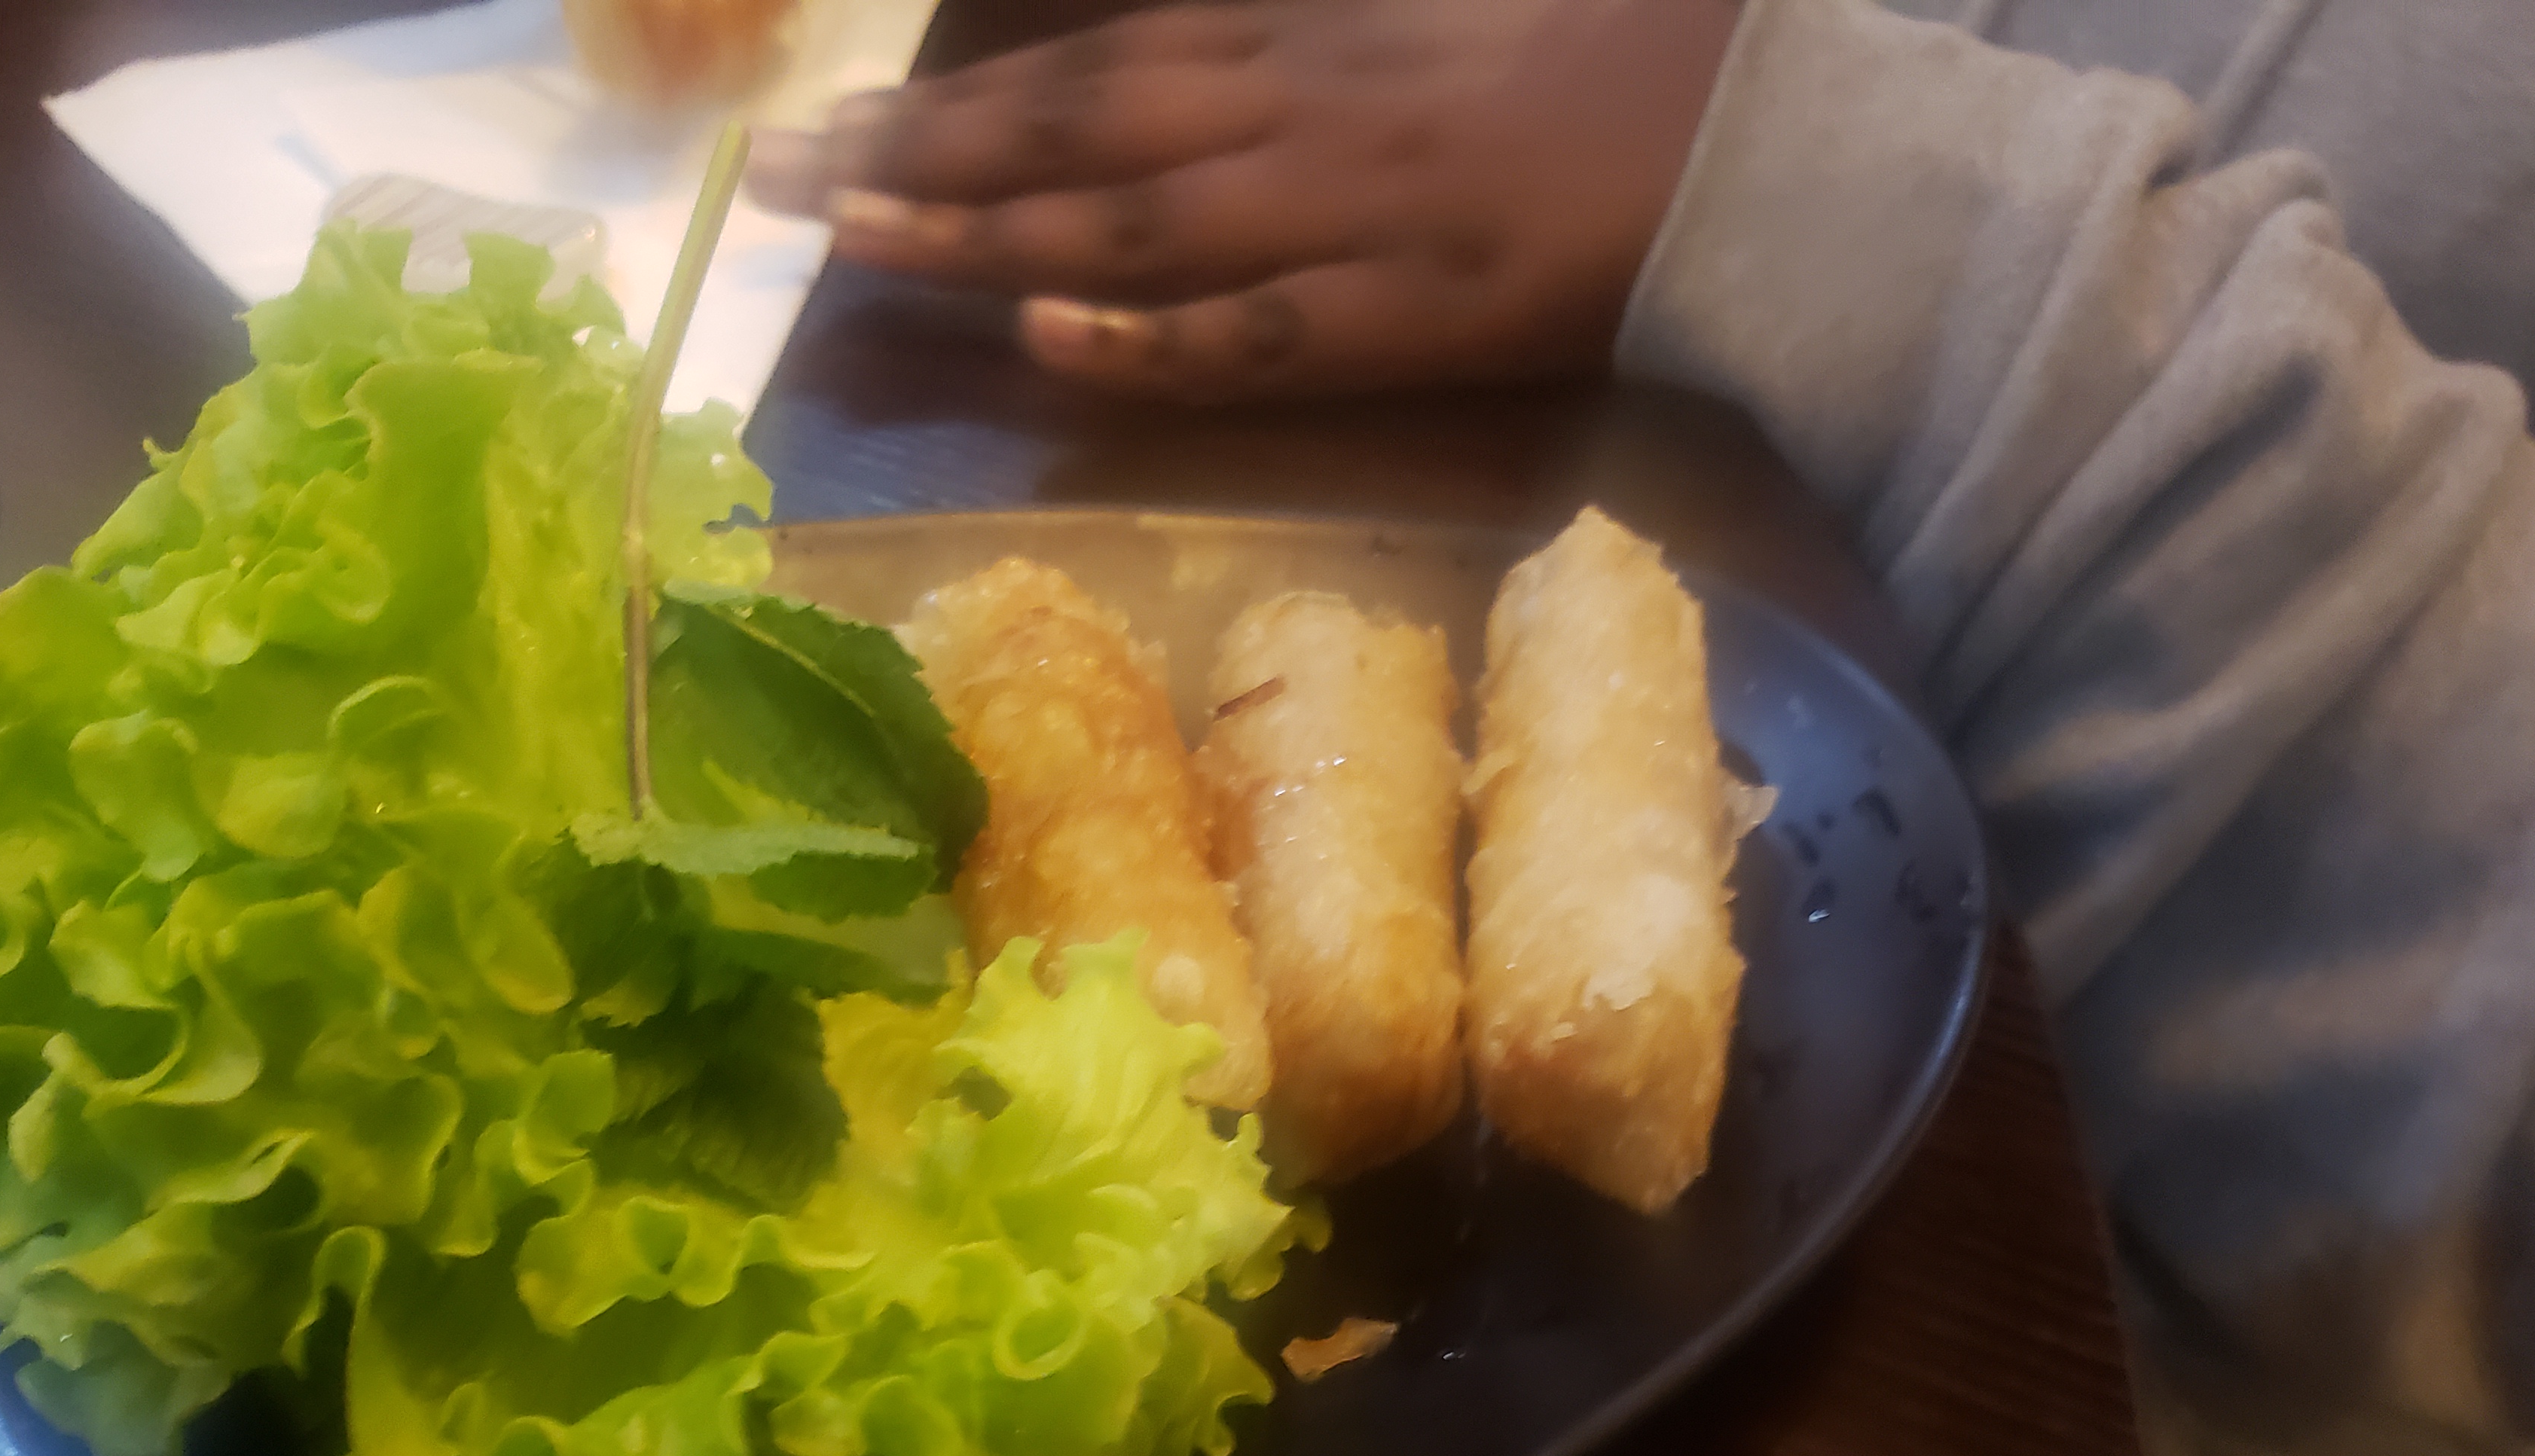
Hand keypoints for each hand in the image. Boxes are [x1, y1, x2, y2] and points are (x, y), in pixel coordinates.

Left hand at [747, 0, 1739, 400]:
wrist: (1758, 131)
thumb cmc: (1600, 60)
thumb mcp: (1416, 20)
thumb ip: (1289, 45)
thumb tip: (1169, 75)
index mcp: (1301, 37)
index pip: (1088, 69)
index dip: (951, 104)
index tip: (830, 124)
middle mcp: (1297, 113)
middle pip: (1073, 138)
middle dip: (918, 162)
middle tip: (776, 189)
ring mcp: (1348, 218)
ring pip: (1131, 227)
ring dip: (985, 236)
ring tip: (855, 247)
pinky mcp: (1411, 317)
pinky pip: (1261, 334)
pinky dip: (1154, 340)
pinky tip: (1052, 344)